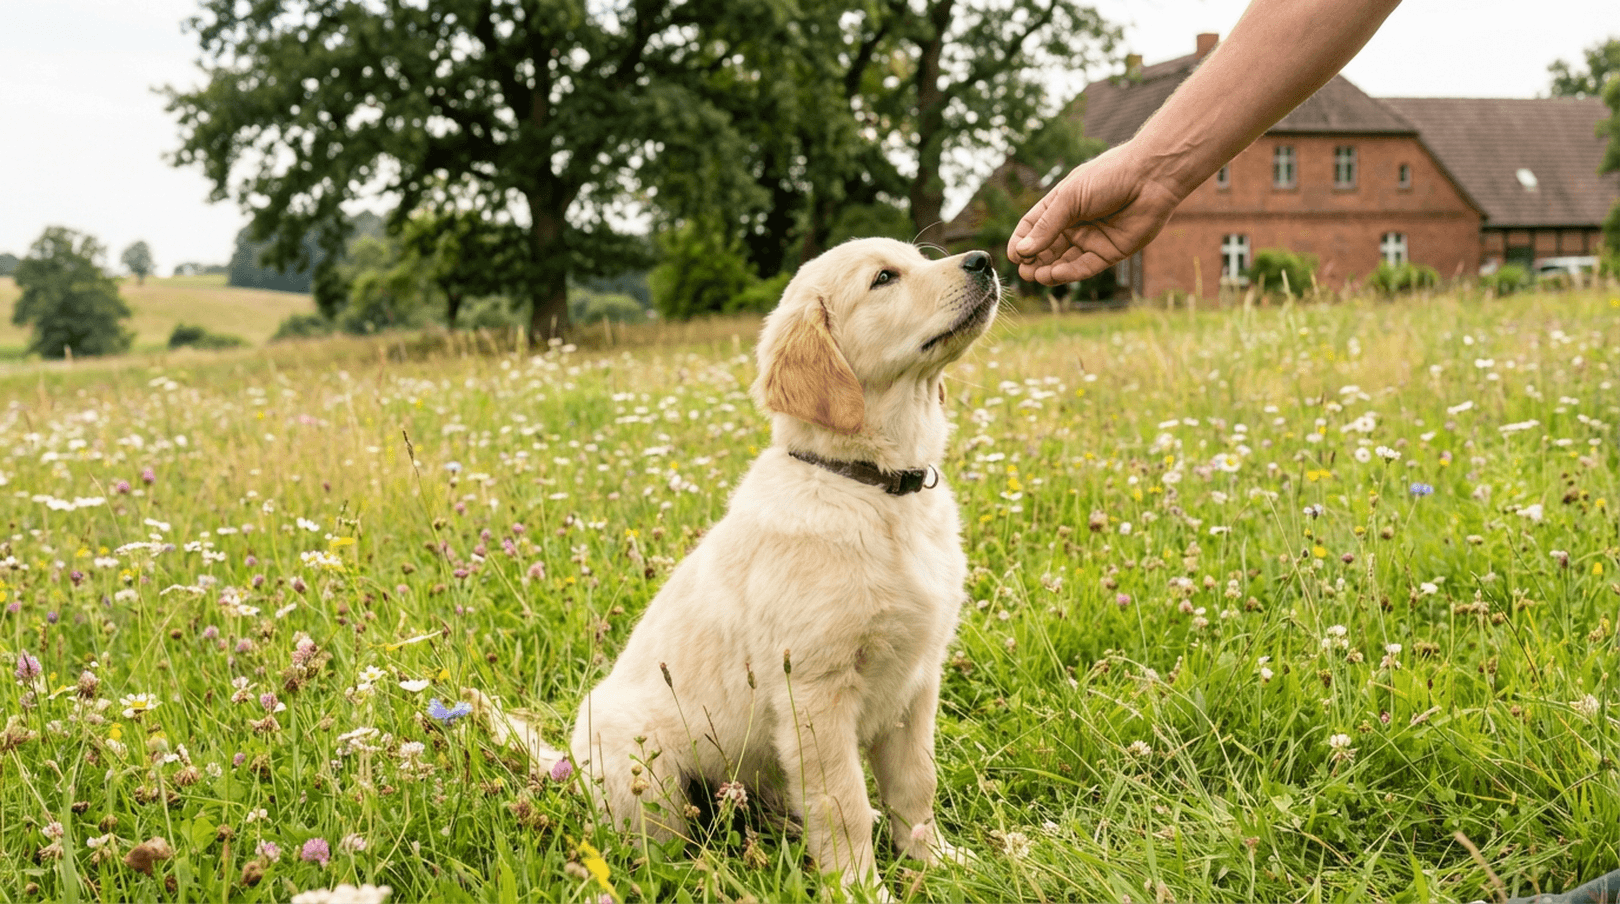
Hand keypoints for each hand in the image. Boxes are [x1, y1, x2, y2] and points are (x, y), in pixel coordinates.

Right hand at [1006, 144, 1183, 285]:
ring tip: (1036, 276)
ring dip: (1048, 270)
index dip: (1022, 242)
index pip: (1033, 227)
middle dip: (1034, 261)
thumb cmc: (1109, 176)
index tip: (1013, 256)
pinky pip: (1085, 267)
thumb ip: (1046, 226)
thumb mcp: (1070, 198)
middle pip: (1046, 248)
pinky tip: (1055, 274)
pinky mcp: (1110, 252)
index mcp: (1061, 205)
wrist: (1151, 177)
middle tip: (1024, 272)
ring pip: (1064, 261)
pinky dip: (1069, 272)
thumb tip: (1022, 251)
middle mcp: (1075, 224)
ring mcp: (1092, 239)